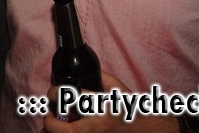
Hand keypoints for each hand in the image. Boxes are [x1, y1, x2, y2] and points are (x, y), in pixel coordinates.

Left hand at [42, 72, 175, 131]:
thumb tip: (82, 72)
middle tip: (48, 114)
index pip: (73, 99)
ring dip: (55, 131)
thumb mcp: (118, 89)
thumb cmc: (133, 110)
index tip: (52, 92)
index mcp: (102, 107)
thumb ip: (100, 79)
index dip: (56, 95)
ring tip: (53, 124)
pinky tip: (65, 129)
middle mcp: (98, 126)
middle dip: (50, 122)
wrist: (150, 131)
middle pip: (65, 130)